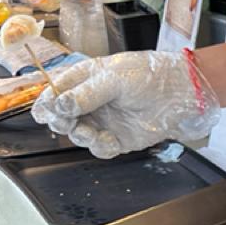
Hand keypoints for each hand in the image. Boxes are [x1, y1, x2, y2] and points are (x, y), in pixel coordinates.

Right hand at [32, 51, 220, 158]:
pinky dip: (101, 147)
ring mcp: (102, 121)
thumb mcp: (115, 78)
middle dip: (60, 122)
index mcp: (84, 80)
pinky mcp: (116, 139)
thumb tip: (61, 105)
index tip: (46, 111)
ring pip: (77, 135)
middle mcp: (89, 102)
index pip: (53, 92)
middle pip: (60, 117)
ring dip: (80, 136)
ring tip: (90, 131)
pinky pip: (99, 149)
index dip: (46, 103)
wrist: (179, 92)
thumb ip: (87, 93)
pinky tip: (110, 140)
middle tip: (68, 121)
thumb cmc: (149, 75)